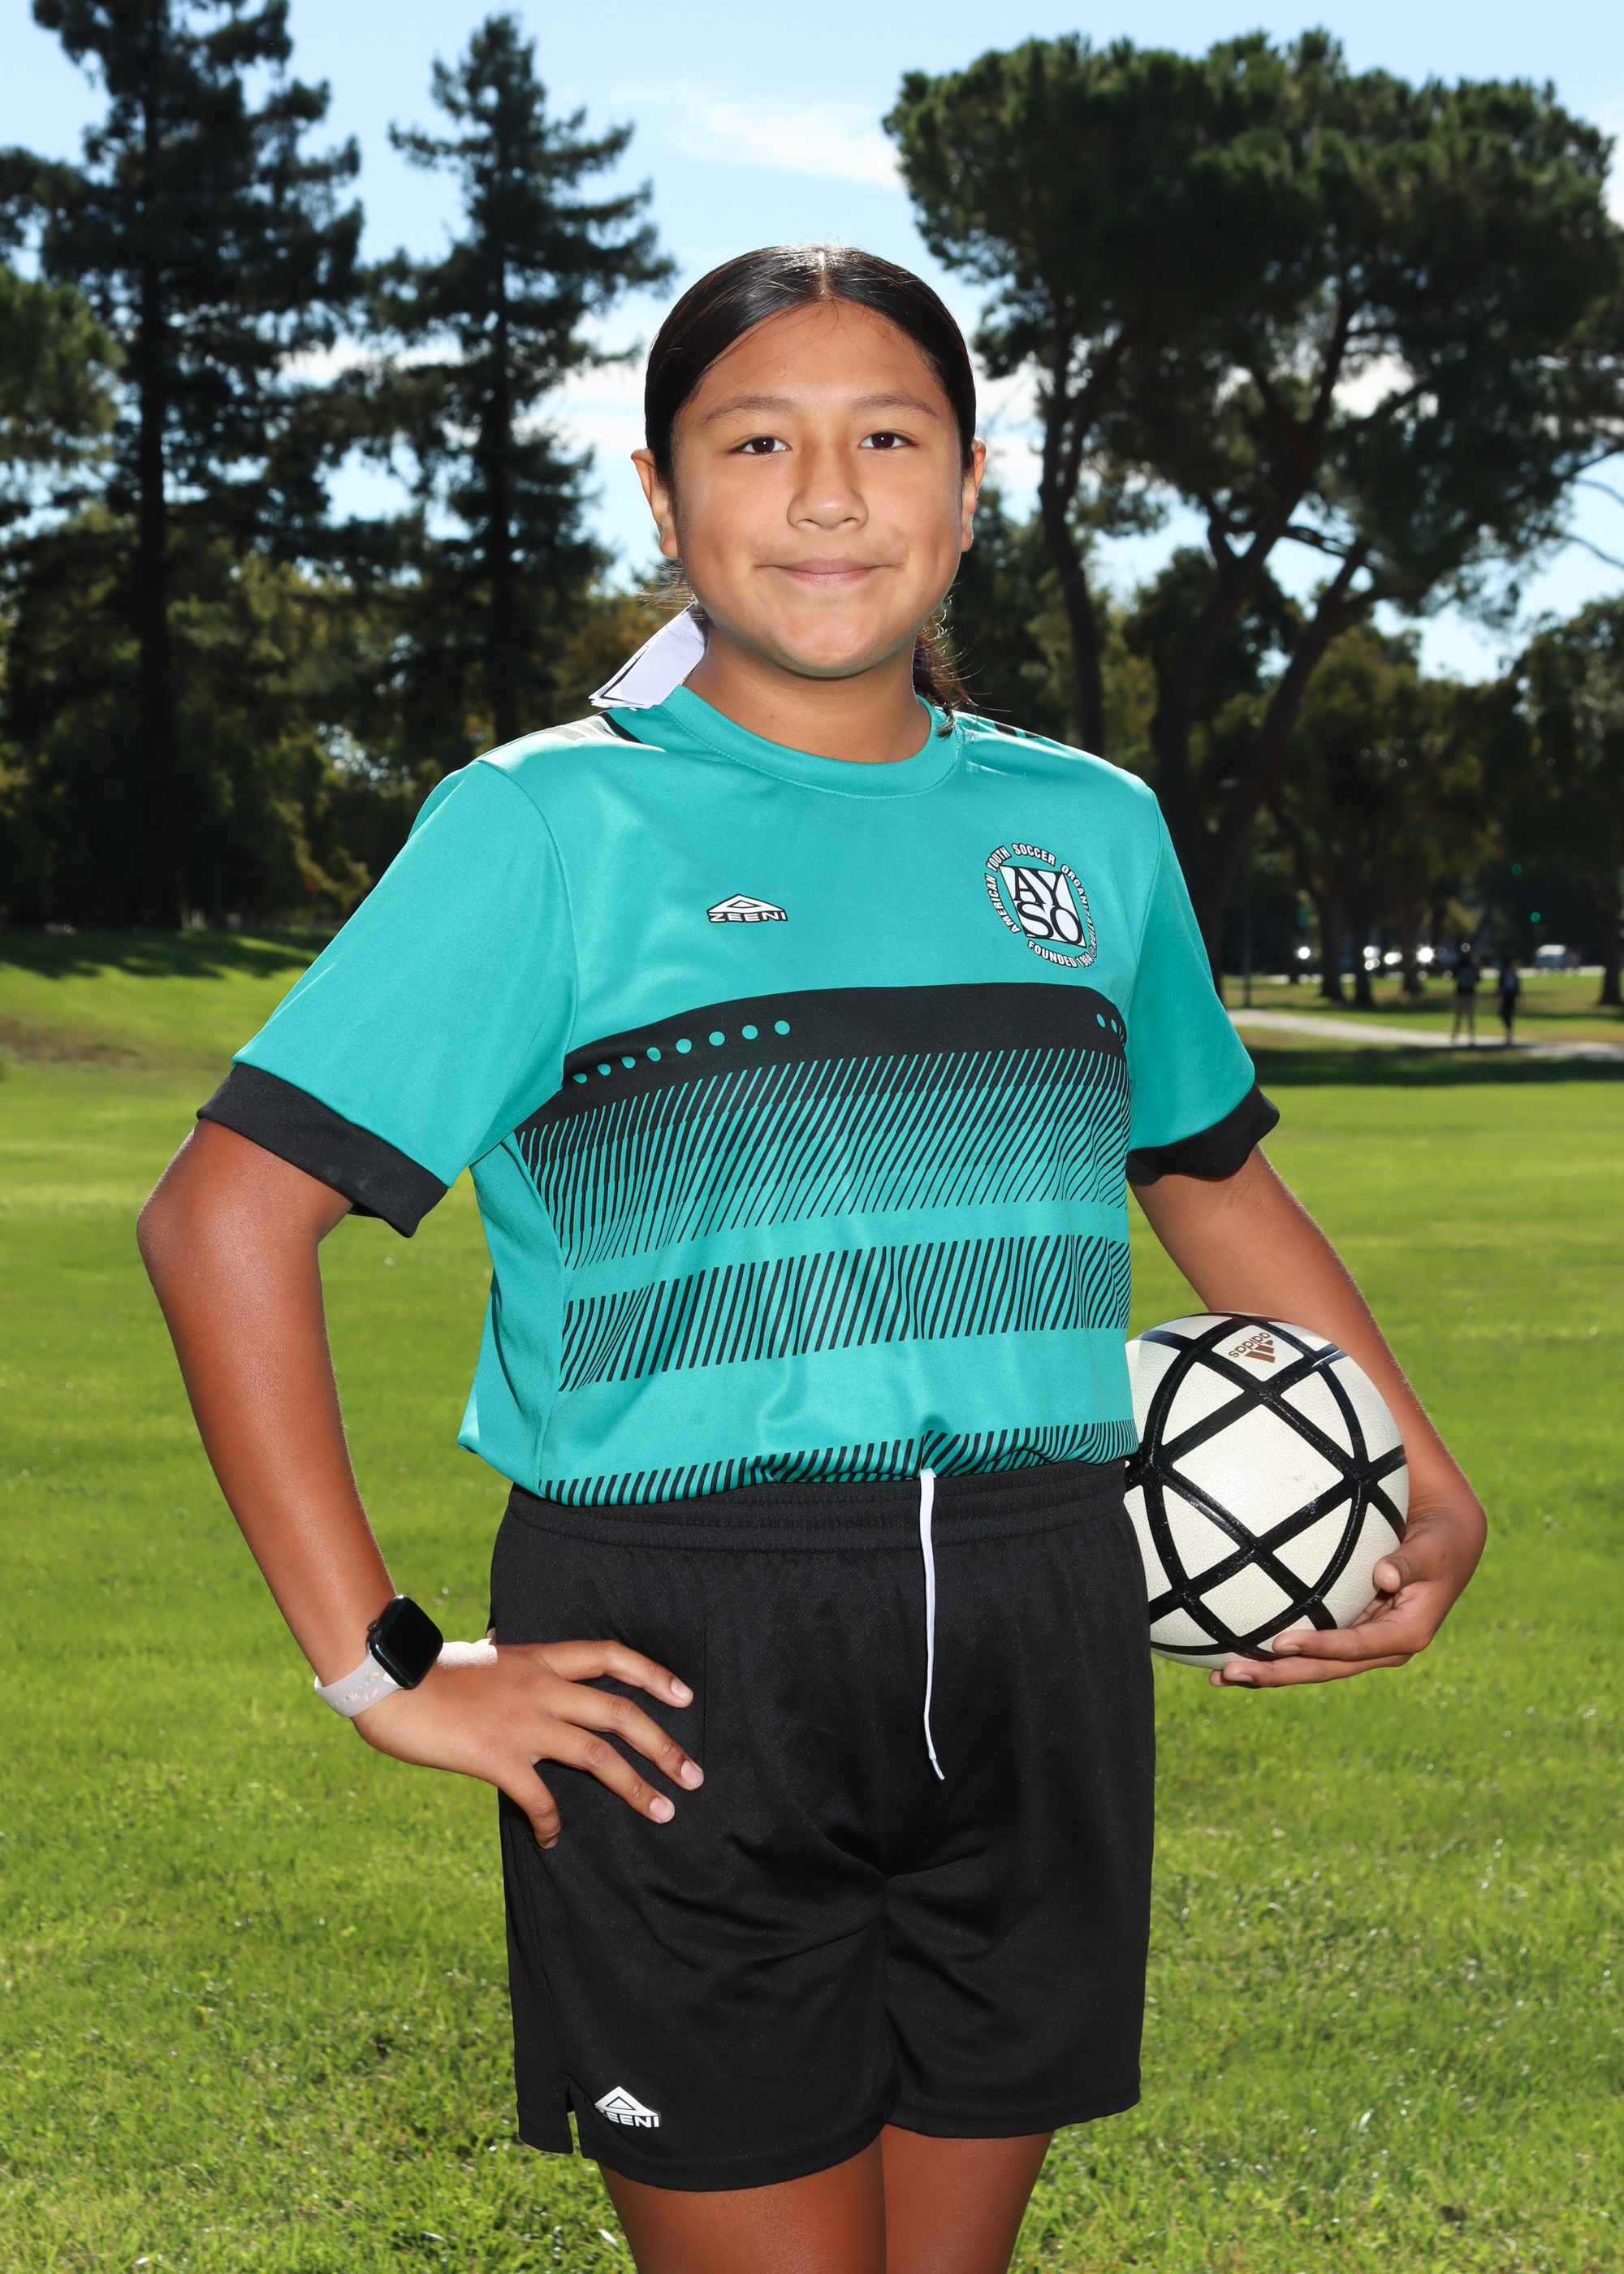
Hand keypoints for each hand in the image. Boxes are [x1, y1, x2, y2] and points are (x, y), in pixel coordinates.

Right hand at [352, 1640, 702, 1844]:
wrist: (388, 1682)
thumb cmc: (429, 1672)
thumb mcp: (481, 1654)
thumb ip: (504, 1658)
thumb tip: (501, 1645)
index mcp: (539, 1658)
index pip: (611, 1655)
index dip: (654, 1673)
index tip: (685, 1696)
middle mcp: (541, 1687)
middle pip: (620, 1712)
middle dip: (663, 1745)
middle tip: (693, 1775)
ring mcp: (522, 1722)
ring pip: (598, 1755)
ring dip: (636, 1787)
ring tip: (663, 1812)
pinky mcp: (497, 1756)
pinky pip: (540, 1797)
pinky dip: (553, 1822)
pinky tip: (556, 1841)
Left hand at [1210, 1486, 1485, 1689]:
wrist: (1447, 1547)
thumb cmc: (1439, 1543)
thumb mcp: (1433, 1551)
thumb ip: (1410, 1563)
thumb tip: (1384, 1576)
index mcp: (1405, 1634)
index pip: (1355, 1648)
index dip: (1320, 1648)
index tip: (1281, 1643)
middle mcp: (1381, 1649)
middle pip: (1325, 1669)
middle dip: (1279, 1674)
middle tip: (1232, 1673)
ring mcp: (1362, 1645)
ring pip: (1312, 1666)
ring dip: (1268, 1672)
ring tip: (1219, 1676)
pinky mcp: (1348, 1634)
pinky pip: (1309, 1649)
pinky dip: (1275, 1654)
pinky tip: (1233, 1650)